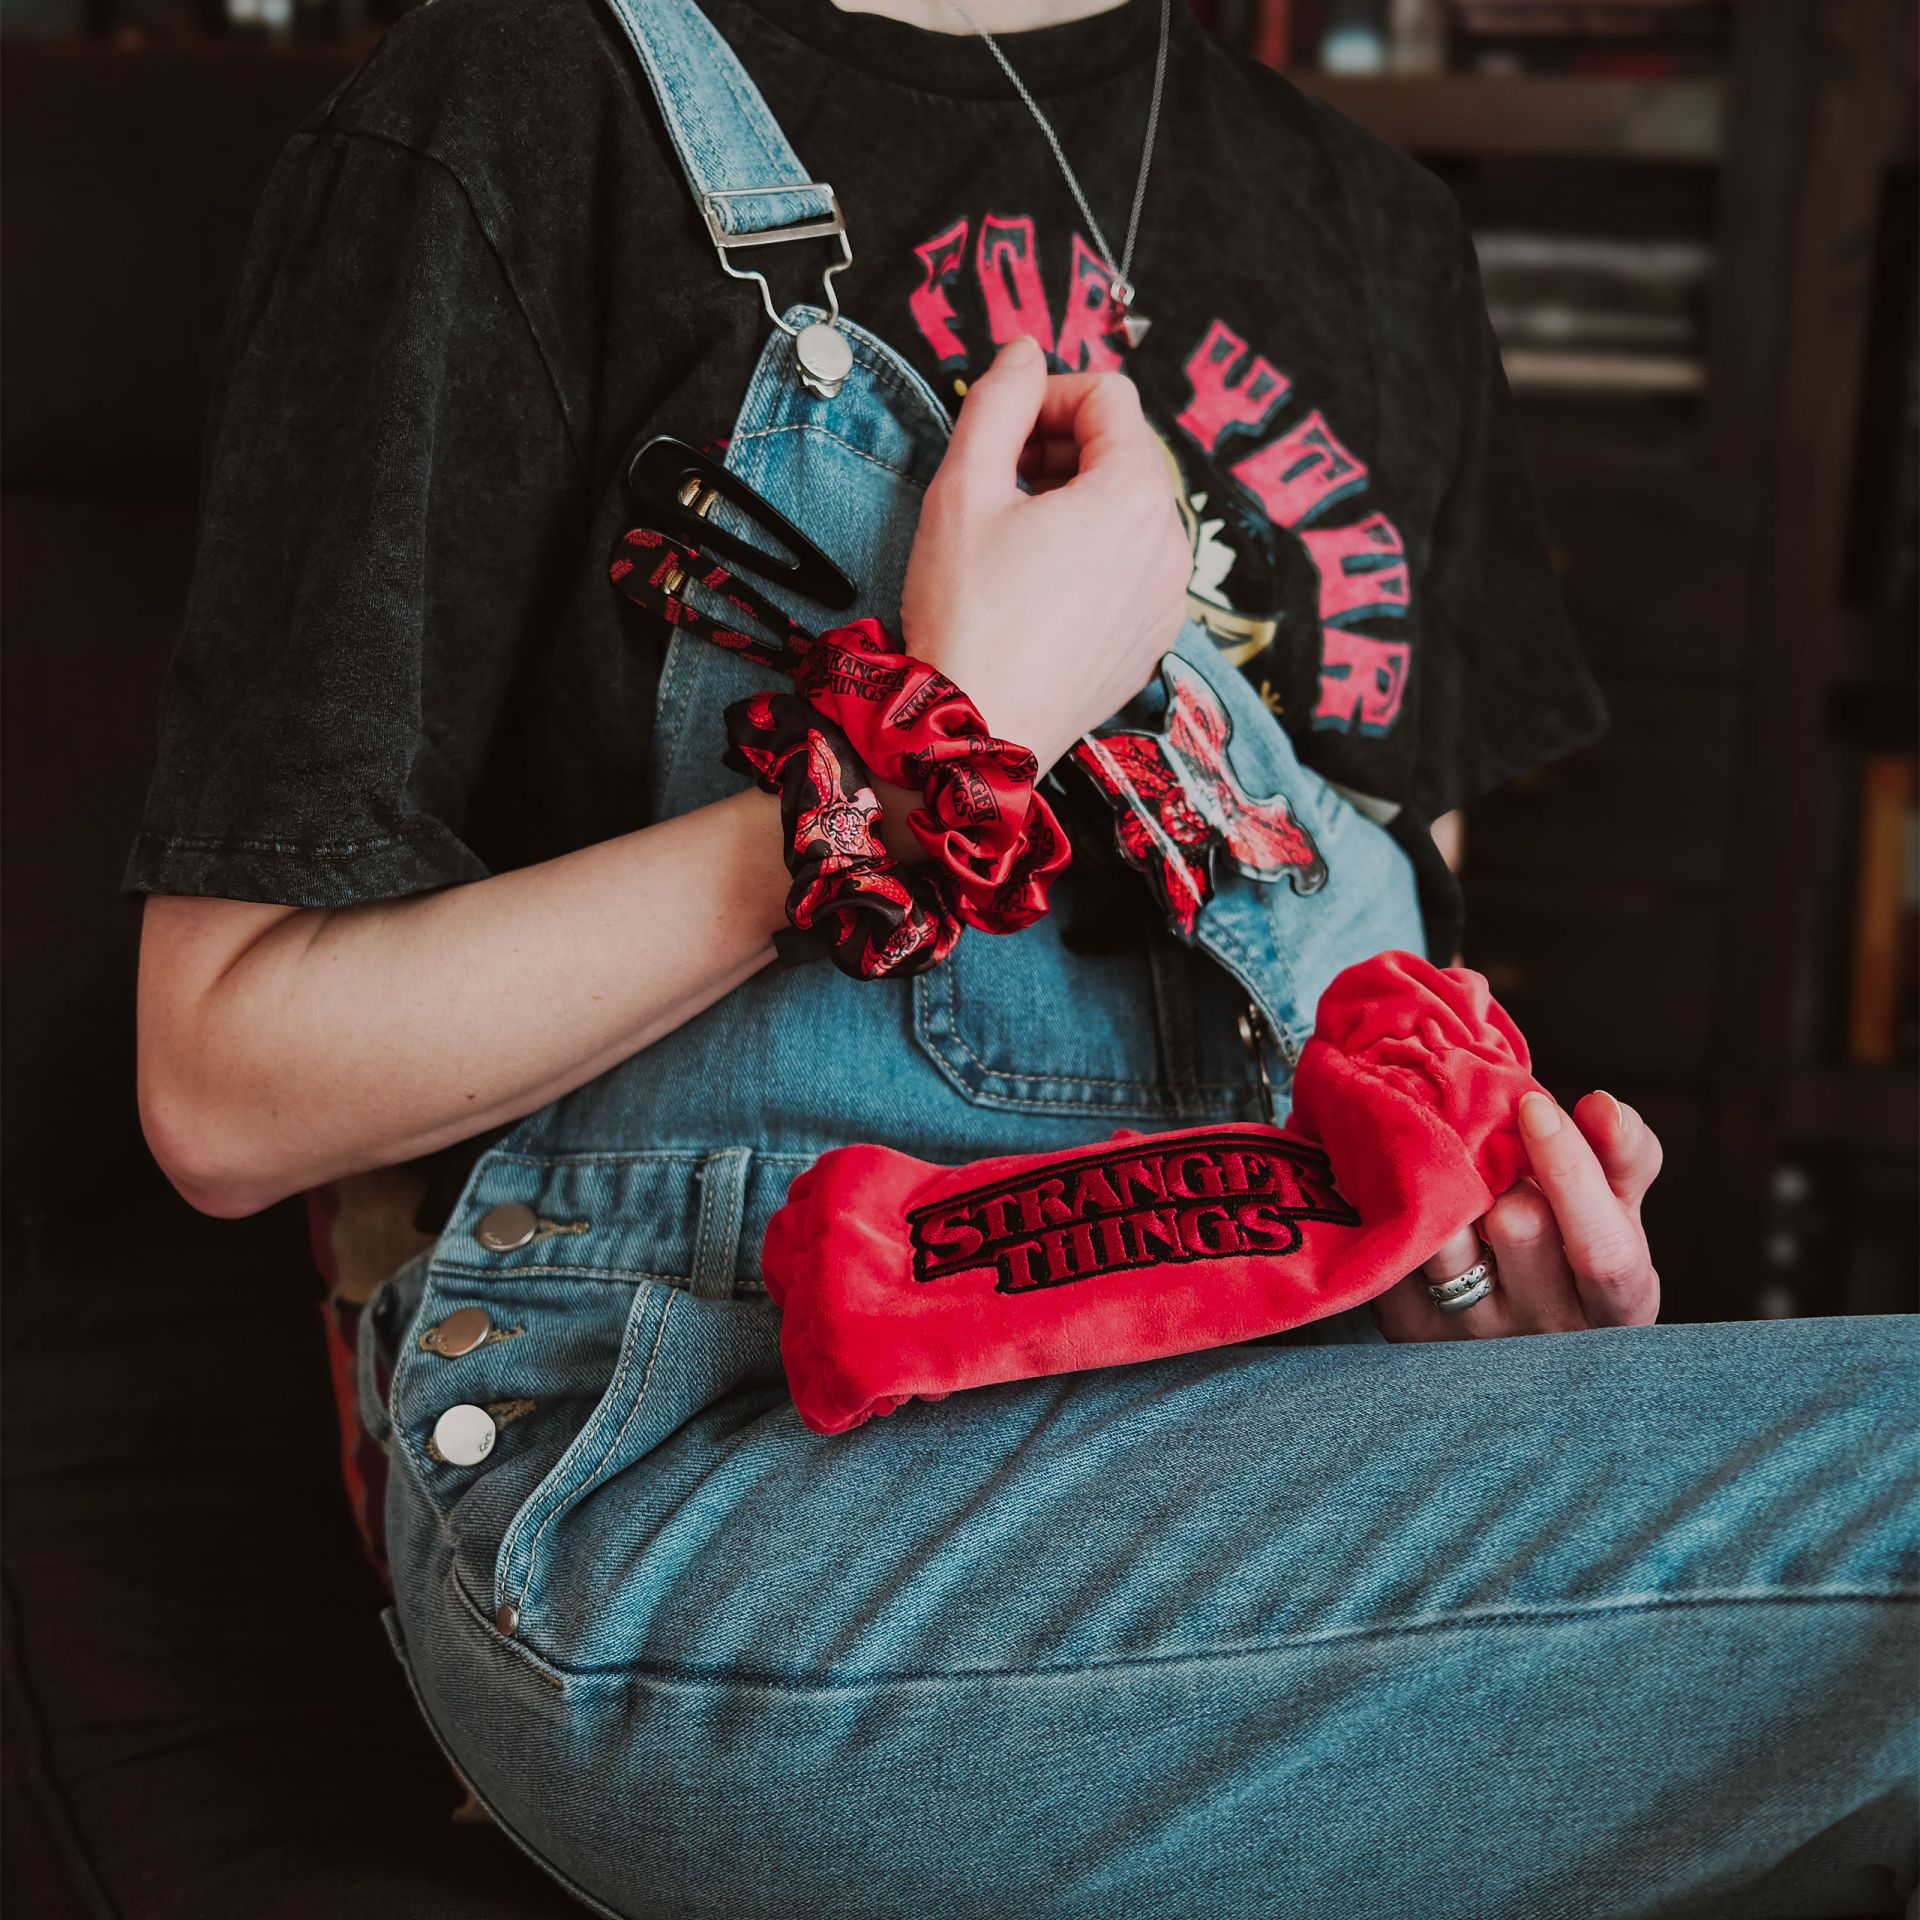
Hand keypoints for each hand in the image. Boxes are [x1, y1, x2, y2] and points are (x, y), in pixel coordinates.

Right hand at [898, 335, 1192, 775]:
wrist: (977, 732)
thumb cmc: (966, 614)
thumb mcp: (963, 488)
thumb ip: (998, 401)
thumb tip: (1022, 353)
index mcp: (1134, 494)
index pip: (1108, 396)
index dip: (1047, 396)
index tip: (1000, 429)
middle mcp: (1170, 544)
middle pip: (1126, 453)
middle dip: (1063, 450)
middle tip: (999, 481)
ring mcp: (1168, 600)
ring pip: (1130, 513)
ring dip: (1076, 503)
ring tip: (1013, 537)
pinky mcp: (1152, 641)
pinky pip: (1131, 570)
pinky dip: (1091, 558)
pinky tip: (1037, 587)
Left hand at [1373, 1091, 1662, 1340]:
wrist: (1506, 1308)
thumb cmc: (1571, 1241)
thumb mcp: (1614, 1204)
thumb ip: (1623, 1153)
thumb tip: (1602, 1107)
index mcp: (1616, 1307)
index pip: (1602, 1249)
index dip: (1570, 1170)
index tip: (1535, 1106)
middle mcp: (1546, 1333)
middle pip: (1519, 1229)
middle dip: (1505, 1170)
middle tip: (1492, 1145)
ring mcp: (1473, 1338)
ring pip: (1448, 1240)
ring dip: (1448, 1185)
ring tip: (1454, 1165)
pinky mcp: (1411, 1330)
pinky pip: (1401, 1246)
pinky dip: (1406, 1204)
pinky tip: (1416, 1191)